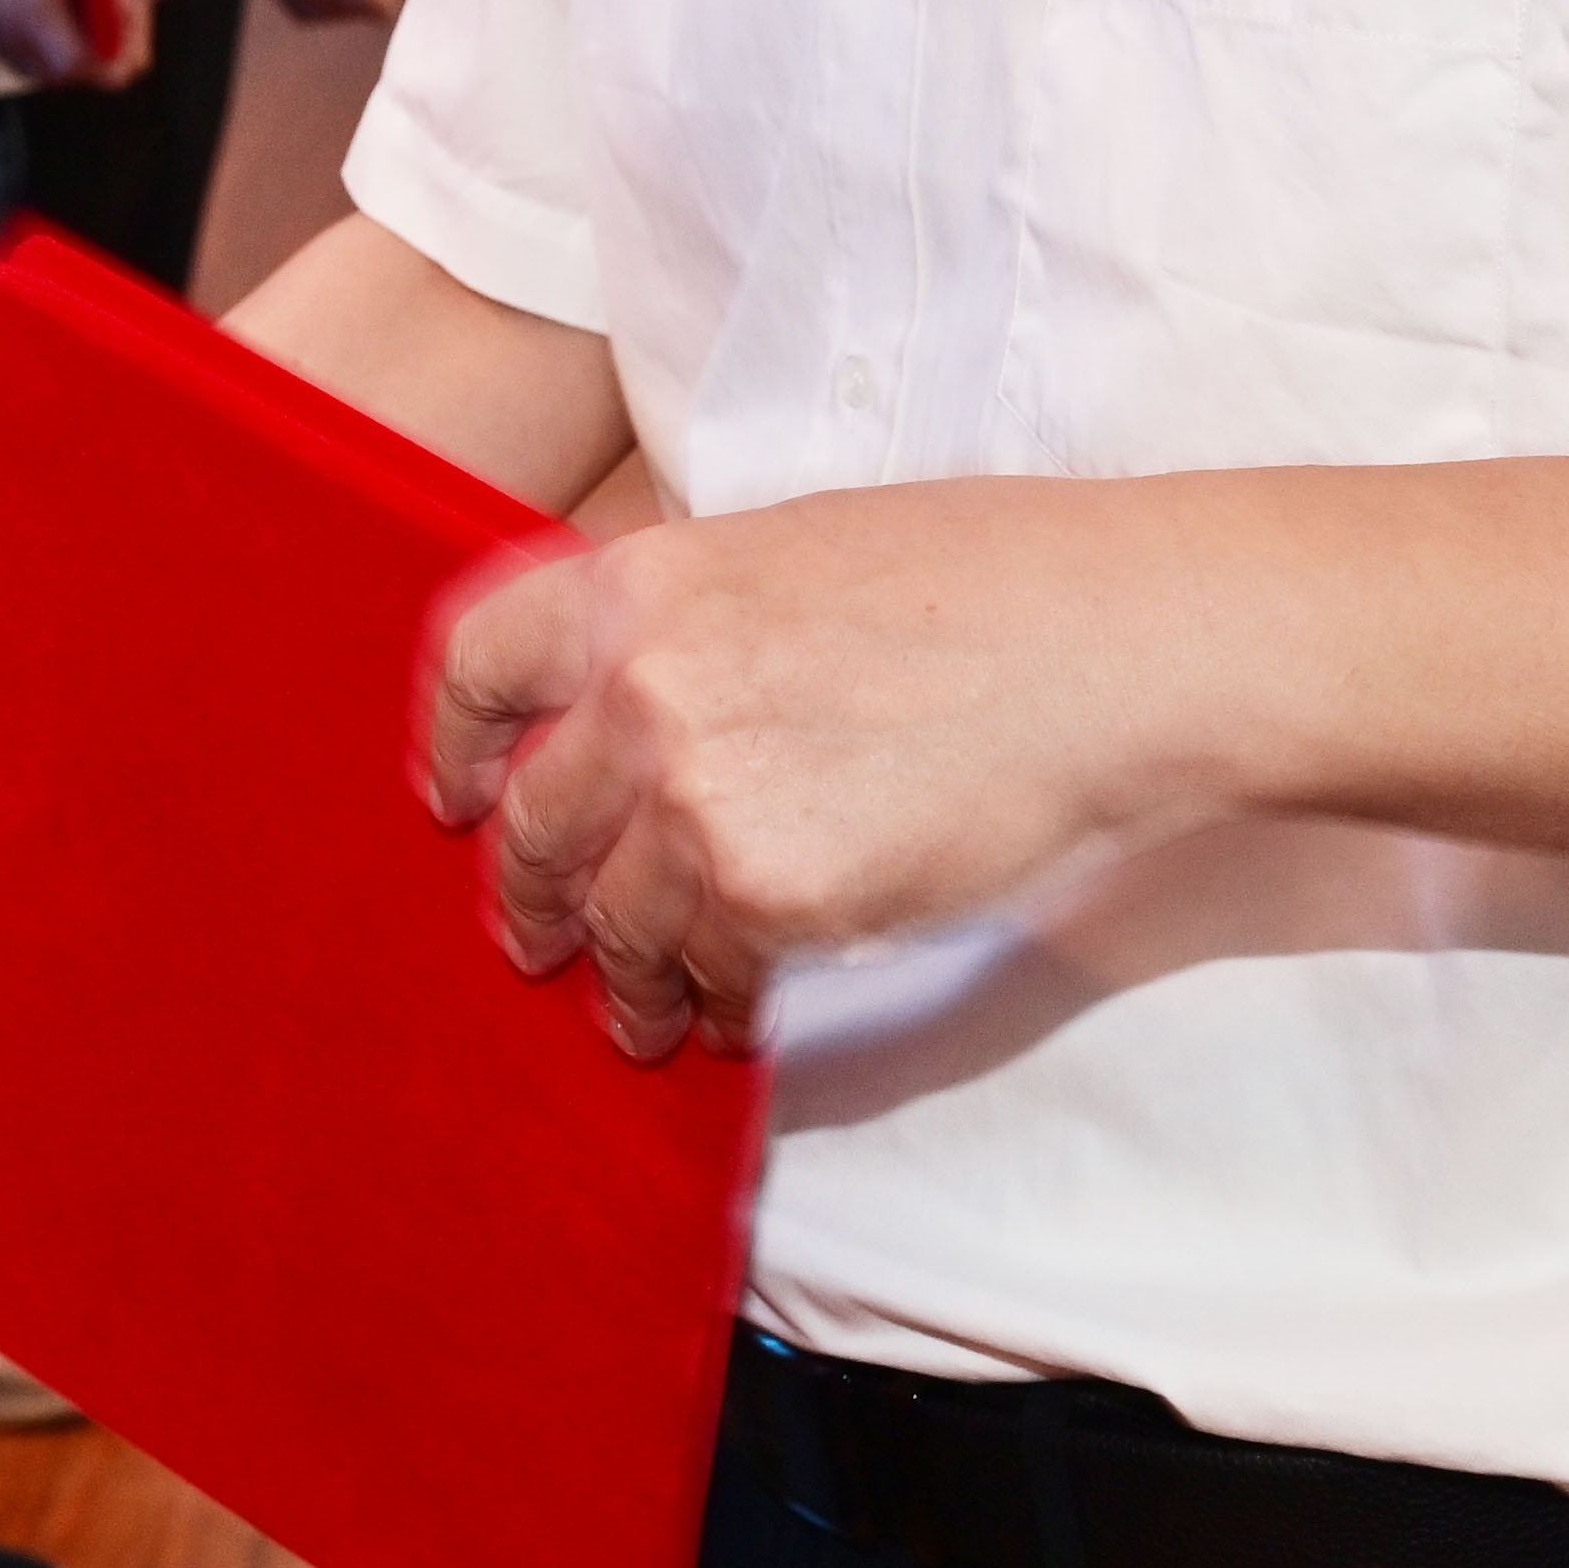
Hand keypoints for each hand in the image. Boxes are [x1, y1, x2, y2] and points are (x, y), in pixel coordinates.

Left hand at [416, 495, 1181, 1061]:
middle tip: (537, 934)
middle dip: (532, 893)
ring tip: (640, 1010)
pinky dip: (711, 1005)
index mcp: (641, 585)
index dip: (454, 743)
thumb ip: (691, 624)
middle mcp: (642, 690)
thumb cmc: (988, 582)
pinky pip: (708, 973)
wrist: (1114, 646)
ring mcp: (699, 800)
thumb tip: (631, 697)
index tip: (455, 796)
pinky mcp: (773, 896)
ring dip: (623, 977)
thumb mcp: (794, 552)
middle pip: (535, 821)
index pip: (480, 664)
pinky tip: (727, 1016)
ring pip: (616, 920)